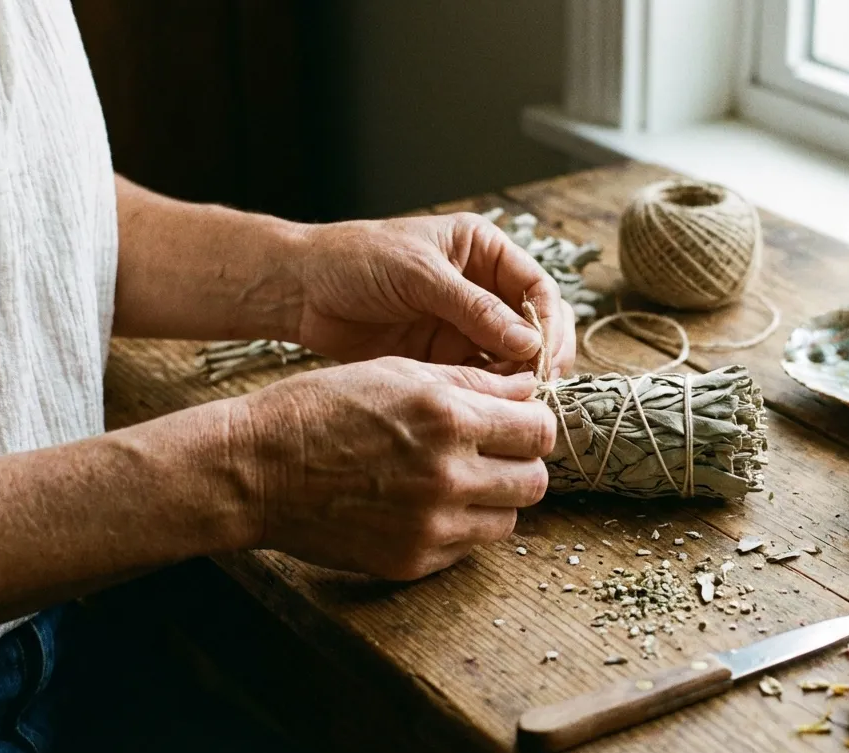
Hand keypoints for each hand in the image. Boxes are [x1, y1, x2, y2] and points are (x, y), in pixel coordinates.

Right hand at [230, 357, 555, 579]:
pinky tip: (422, 505)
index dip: (534, 423)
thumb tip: (528, 388)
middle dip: (521, 464)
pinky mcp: (412, 562)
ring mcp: (432, 526)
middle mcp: (449, 476)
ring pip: (507, 520)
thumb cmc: (321, 408)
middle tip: (492, 453)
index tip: (518, 423)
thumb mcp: (397, 373)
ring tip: (456, 480)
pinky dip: (458, 528)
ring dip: (494, 500)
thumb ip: (471, 383)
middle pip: (535, 481)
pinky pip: (466, 548)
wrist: (256, 469)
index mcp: (449, 419)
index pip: (540, 430)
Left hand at [294, 213, 575, 376]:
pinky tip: (487, 406)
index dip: (548, 324)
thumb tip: (529, 343)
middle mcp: (482, 287)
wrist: (301, 289)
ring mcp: (465, 324)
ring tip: (511, 401)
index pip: (538, 288)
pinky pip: (481, 376)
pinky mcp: (445, 355)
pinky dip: (489, 392)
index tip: (544, 358)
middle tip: (536, 387)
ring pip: (513, 357)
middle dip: (540, 356)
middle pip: (535, 325)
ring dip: (517, 379)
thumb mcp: (419, 276)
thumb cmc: (355, 261)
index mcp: (484, 251)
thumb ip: (475, 309)